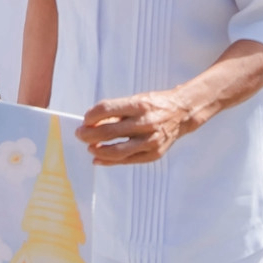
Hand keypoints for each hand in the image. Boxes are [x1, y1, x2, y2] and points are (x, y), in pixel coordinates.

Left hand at [77, 87, 204, 165]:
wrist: (182, 113)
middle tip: (80, 134)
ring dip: (98, 150)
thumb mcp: (136, 101)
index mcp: (139, 105)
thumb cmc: (154, 105)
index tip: (85, 119)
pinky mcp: (154, 154)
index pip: (107, 109)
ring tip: (89, 147)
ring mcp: (151, 141)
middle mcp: (146, 123)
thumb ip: (115, 113)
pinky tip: (98, 159)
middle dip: (88, 134)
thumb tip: (91, 123)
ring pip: (116, 151)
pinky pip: (127, 160)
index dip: (91, 116)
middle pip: (108, 132)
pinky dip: (109, 161)